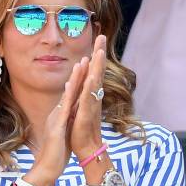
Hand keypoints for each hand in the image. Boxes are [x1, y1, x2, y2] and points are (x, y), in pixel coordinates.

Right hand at [24, 59, 88, 185]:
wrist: (47, 168)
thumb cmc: (57, 153)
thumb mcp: (64, 134)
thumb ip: (66, 122)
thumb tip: (71, 115)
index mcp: (61, 115)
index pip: (72, 95)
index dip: (79, 80)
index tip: (87, 66)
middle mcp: (58, 114)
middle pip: (69, 90)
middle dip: (78, 73)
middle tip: (86, 56)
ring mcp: (56, 119)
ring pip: (67, 95)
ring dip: (74, 79)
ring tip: (81, 63)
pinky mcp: (57, 127)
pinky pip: (64, 109)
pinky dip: (69, 97)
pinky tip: (73, 86)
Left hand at [70, 35, 106, 160]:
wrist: (86, 149)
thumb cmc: (82, 131)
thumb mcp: (82, 109)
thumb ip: (84, 96)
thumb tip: (85, 84)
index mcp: (90, 95)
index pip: (94, 72)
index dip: (96, 56)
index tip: (98, 40)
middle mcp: (93, 98)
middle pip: (98, 72)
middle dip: (99, 54)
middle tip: (103, 36)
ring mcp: (91, 106)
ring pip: (95, 83)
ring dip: (97, 67)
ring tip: (99, 52)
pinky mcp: (86, 116)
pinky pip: (88, 100)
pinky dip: (89, 89)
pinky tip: (90, 79)